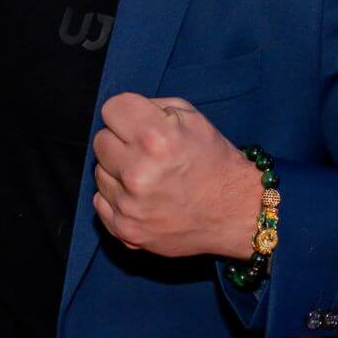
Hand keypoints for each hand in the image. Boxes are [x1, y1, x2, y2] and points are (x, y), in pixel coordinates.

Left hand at [92, 93, 261, 259]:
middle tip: (146, 152)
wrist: (238, 213)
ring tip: (150, 177)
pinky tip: (143, 197)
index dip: (127, 113)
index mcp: (155, 138)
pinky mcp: (125, 230)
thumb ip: (151, 107)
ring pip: (99, 172)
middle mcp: (138, 173)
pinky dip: (118, 198)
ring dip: (119, 171)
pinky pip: (100, 201)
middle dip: (121, 141)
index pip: (111, 109)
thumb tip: (122, 114)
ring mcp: (129, 205)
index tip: (139, 123)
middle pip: (100, 141)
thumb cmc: (215, 162)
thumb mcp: (192, 118)